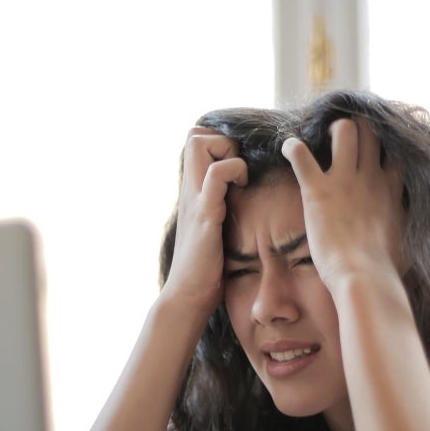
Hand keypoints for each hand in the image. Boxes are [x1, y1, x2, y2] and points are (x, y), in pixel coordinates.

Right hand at [161, 127, 247, 317]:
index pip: (195, 141)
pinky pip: (215, 175)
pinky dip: (233, 171)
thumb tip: (240, 203)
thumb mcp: (212, 230)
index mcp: (192, 192)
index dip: (219, 142)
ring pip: (199, 144)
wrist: (188, 296)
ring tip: (240, 178)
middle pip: (194, 134)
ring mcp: (195, 199)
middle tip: (239, 168)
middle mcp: (189, 190)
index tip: (238, 165)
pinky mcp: (205, 214)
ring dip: (227, 152)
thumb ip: (219, 210)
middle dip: (222, 140)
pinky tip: (242, 189)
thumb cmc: (205, 269)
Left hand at [282, 118, 403, 292]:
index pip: (395, 149)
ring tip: (321, 140)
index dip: (385, 143)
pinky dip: (291, 147)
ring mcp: (344, 180)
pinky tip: (288, 148)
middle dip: (358, 128)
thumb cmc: (386, 268)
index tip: (375, 148)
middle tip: (344, 139)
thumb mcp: (408, 240)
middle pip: (370, 130)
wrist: (364, 277)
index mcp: (391, 188)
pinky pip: (300, 154)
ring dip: (331, 130)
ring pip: (344, 129)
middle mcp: (370, 177)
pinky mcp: (318, 190)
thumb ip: (406, 225)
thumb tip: (414, 233)